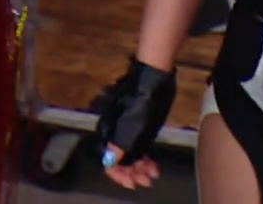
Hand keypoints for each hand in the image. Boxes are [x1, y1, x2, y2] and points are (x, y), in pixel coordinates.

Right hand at [91, 59, 177, 189]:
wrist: (154, 79)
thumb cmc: (143, 100)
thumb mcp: (133, 125)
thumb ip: (121, 145)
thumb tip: (109, 161)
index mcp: (110, 132)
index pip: (108, 161)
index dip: (118, 174)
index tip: (132, 183)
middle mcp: (116, 134)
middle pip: (120, 161)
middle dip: (132, 173)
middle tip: (146, 180)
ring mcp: (129, 131)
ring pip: (131, 157)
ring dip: (140, 168)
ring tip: (152, 174)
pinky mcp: (140, 128)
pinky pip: (140, 150)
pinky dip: (146, 160)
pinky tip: (154, 166)